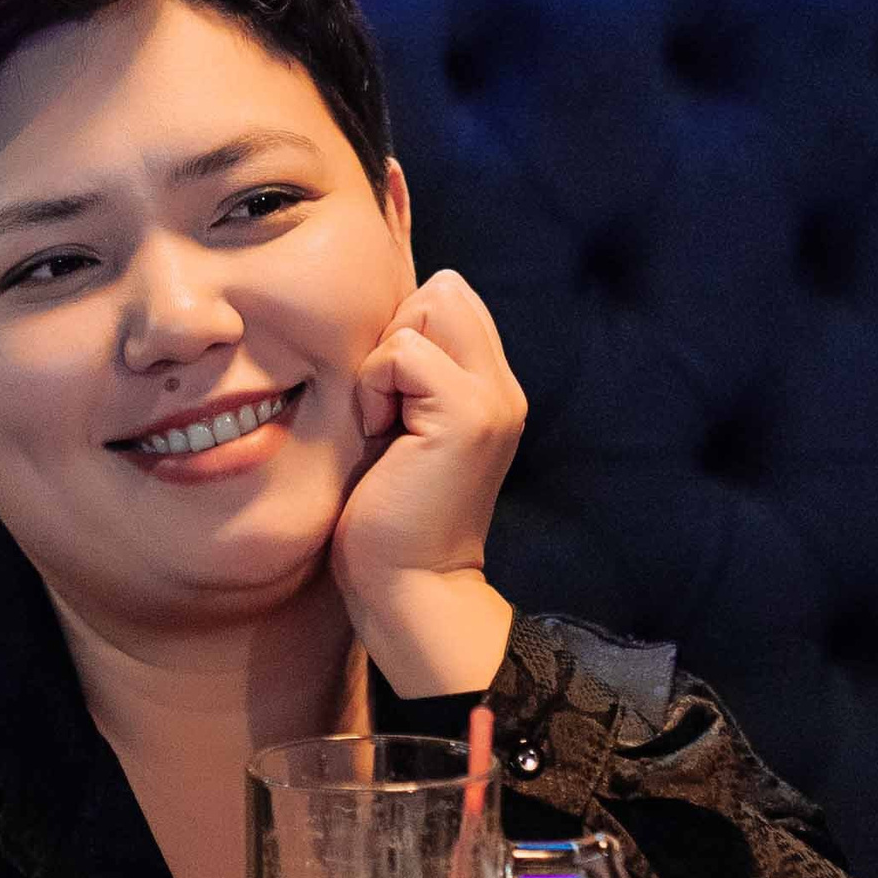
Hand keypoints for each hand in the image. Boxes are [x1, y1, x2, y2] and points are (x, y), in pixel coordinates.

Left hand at [331, 270, 525, 694]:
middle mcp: (502, 387)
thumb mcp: (399, 427)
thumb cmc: (386, 518)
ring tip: (385, 426)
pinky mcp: (466, 414)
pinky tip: (381, 435)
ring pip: (426, 309)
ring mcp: (491, 398)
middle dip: (395, 338)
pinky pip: (404, 351)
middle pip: (443, 290)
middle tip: (385, 410)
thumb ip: (410, 373)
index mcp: (489, 387)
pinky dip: (376, 387)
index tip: (389, 400)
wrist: (409, 587)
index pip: (449, 297)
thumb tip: (389, 320)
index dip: (403, 333)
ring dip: (383, 365)